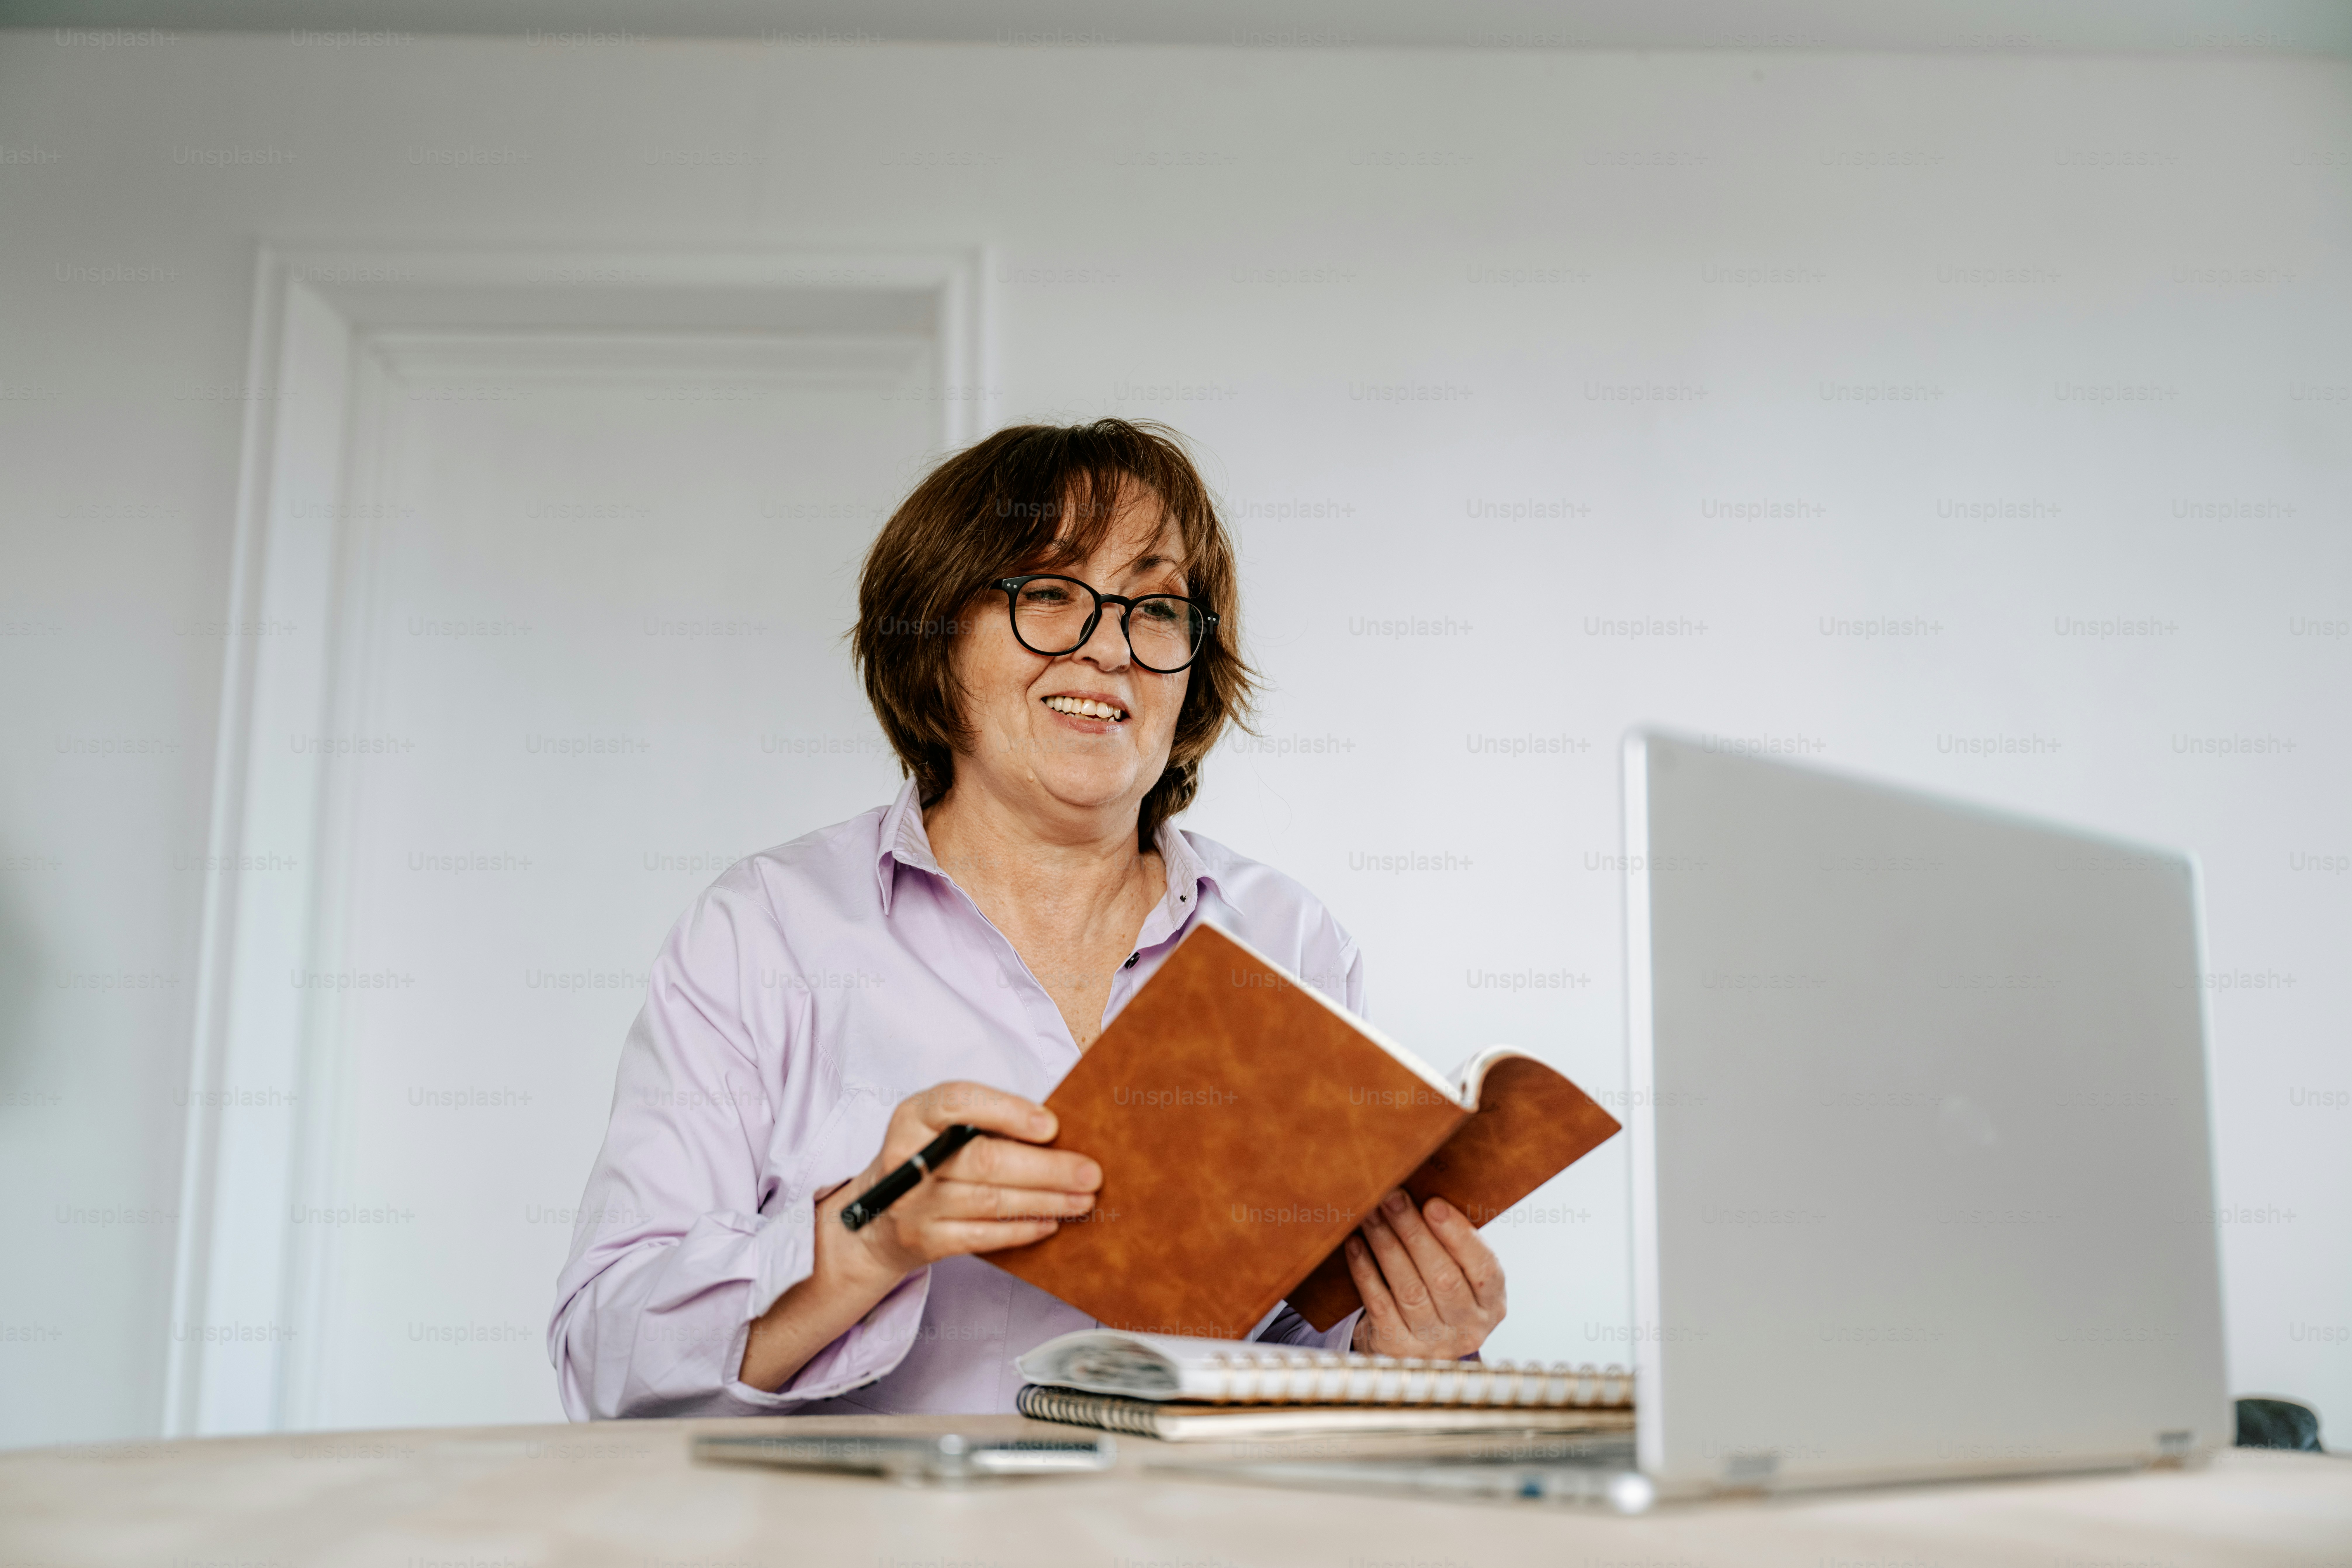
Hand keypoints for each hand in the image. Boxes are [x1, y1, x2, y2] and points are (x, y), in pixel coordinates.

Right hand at [820, 1081, 1100, 1291]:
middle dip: (1046, 1168)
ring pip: (989, 1202)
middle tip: (1090, 1173)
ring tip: (1084, 1199)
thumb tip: (1057, 1131)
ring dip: (1045, 1201)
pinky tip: (1051, 1223)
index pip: (958, 1103)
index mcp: (914, 1115)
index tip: (1051, 1125)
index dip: (1007, 1112)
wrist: (873, 1218)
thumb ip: (986, 1121)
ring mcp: (912, 1205)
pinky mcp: (924, 1241)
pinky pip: (981, 1237)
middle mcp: (908, 1159)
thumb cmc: (929, 1158)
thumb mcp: (941, 1126)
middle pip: (984, 1160)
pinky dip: (1020, 1230)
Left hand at [1345, 1190, 1505, 1359]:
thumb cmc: (1439, 1295)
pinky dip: (1366, 1272)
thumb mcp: (1462, 1276)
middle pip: (1442, 1278)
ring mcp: (1432, 1343)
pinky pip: (1379, 1305)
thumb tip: (1427, 1198)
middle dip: (1414, 1233)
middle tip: (1391, 1198)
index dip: (1458, 1236)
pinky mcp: (1397, 1348)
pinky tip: (1355, 1245)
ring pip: (1409, 1290)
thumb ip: (1455, 1246)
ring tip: (1370, 1214)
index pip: (1484, 1269)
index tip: (1433, 1203)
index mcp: (1491, 1305)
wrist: (1415, 1350)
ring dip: (1387, 1246)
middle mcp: (1467, 1328)